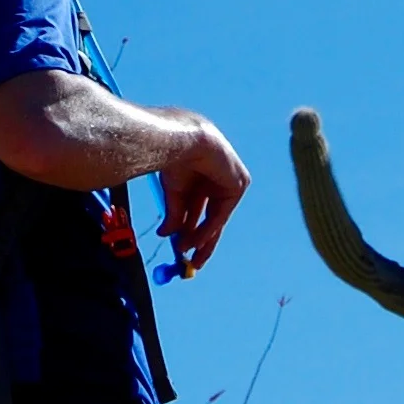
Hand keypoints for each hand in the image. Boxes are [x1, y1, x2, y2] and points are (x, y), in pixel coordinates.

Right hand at [155, 116, 250, 272]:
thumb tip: (165, 236)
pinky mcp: (239, 185)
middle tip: (192, 263)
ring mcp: (230, 183)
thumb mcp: (174, 193)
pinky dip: (208, 229)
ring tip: (187, 255)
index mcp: (201, 179)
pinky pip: (221, 215)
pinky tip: (194, 241)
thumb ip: (175, 216)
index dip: (190, 230)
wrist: (185, 140)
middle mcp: (217, 181)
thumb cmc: (175, 159)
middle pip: (211, 218)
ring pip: (216, 219)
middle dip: (201, 241)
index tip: (182, 251)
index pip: (199, 210)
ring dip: (201, 239)